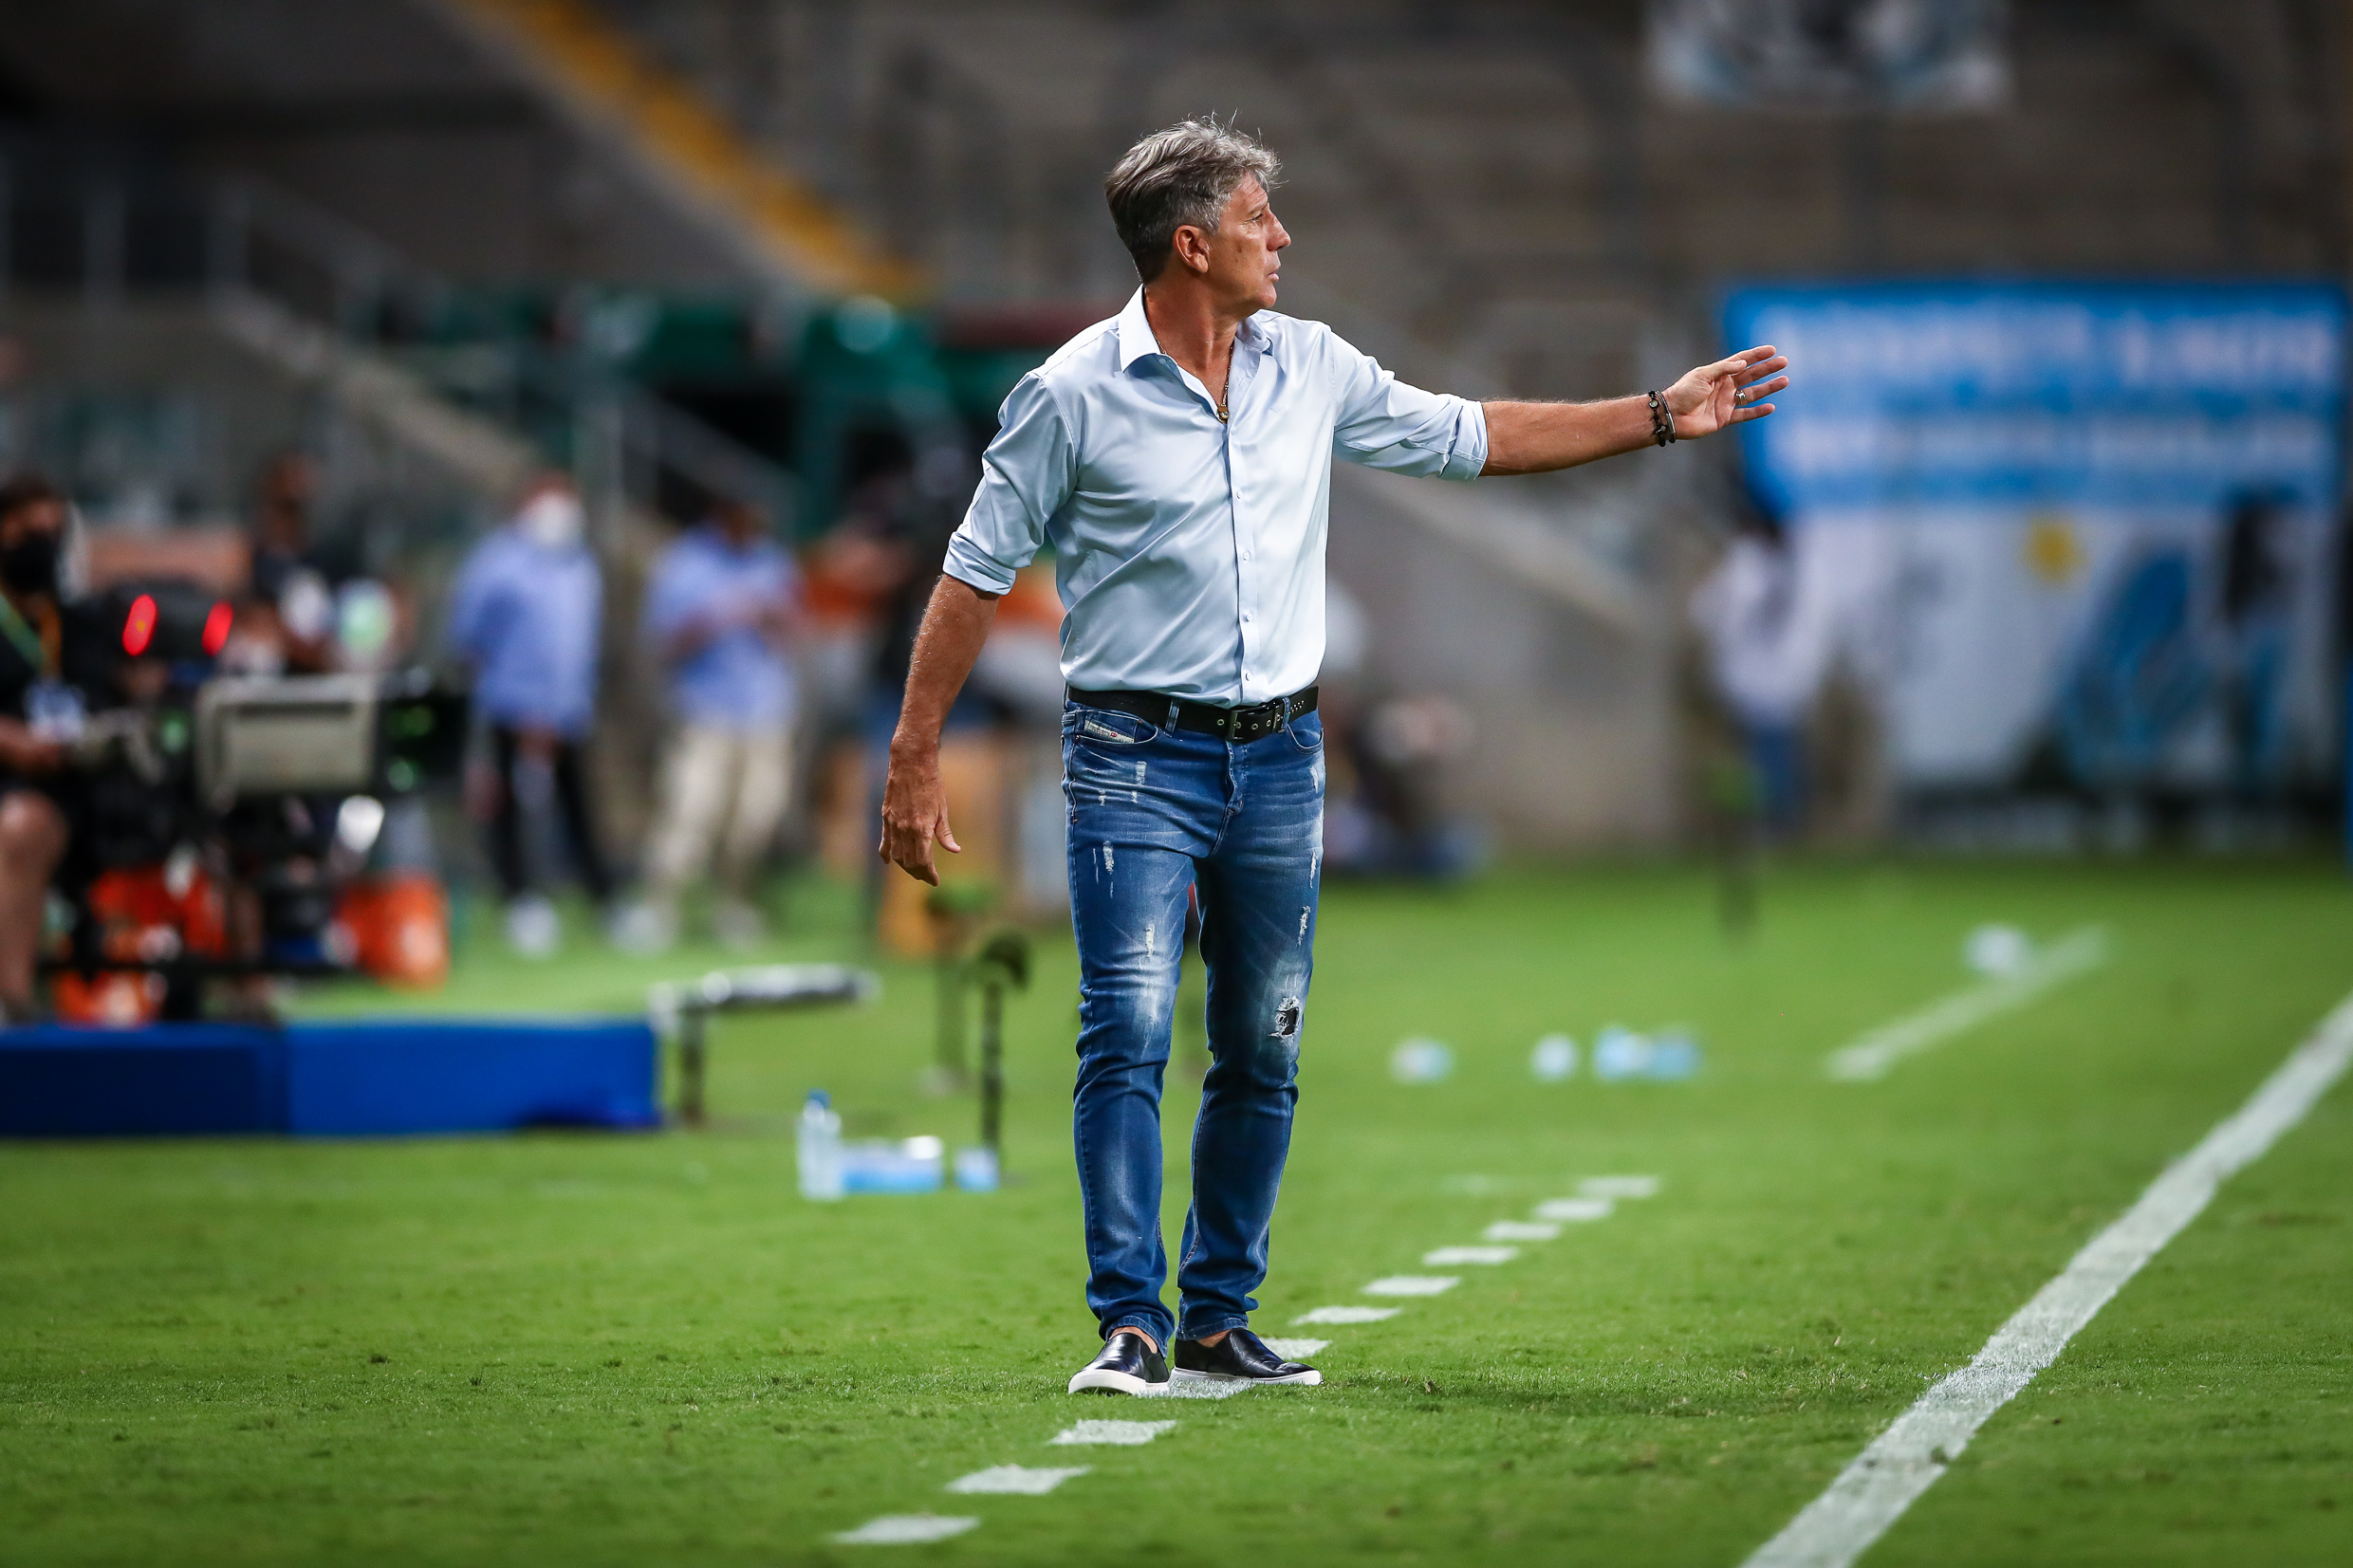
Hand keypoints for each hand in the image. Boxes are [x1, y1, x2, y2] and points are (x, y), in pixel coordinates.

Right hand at [878, 745, 960, 885]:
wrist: (911, 764)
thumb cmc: (931, 785)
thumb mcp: (943, 809)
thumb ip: (945, 833)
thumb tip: (955, 851)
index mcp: (922, 829)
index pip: (923, 861)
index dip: (929, 874)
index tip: (935, 881)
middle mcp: (905, 830)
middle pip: (909, 863)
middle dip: (919, 874)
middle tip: (928, 877)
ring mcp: (893, 824)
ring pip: (896, 855)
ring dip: (905, 866)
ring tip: (915, 870)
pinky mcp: (886, 818)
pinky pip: (884, 842)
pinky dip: (887, 854)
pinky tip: (889, 862)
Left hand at [1662, 345, 1788, 438]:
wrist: (1672, 415)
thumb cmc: (1683, 392)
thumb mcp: (1702, 375)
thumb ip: (1723, 368)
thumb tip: (1744, 363)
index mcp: (1718, 373)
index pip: (1741, 361)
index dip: (1756, 355)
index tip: (1772, 350)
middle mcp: (1725, 386)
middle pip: (1751, 375)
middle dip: (1767, 369)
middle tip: (1784, 362)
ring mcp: (1726, 402)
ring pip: (1752, 394)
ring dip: (1768, 388)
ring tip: (1784, 381)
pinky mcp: (1725, 418)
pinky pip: (1745, 414)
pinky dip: (1758, 412)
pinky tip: (1771, 407)